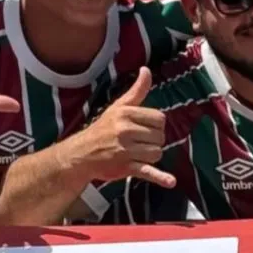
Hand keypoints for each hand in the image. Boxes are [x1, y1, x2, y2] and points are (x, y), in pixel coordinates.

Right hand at [77, 68, 175, 187]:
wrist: (81, 154)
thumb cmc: (103, 129)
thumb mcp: (118, 107)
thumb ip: (137, 90)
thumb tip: (146, 70)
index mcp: (126, 114)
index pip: (159, 119)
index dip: (156, 125)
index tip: (144, 128)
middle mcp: (126, 131)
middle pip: (160, 137)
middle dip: (153, 141)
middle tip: (138, 142)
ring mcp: (126, 150)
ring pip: (157, 153)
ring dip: (151, 155)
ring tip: (137, 154)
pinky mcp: (126, 168)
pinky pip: (148, 171)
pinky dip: (160, 177)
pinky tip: (171, 181)